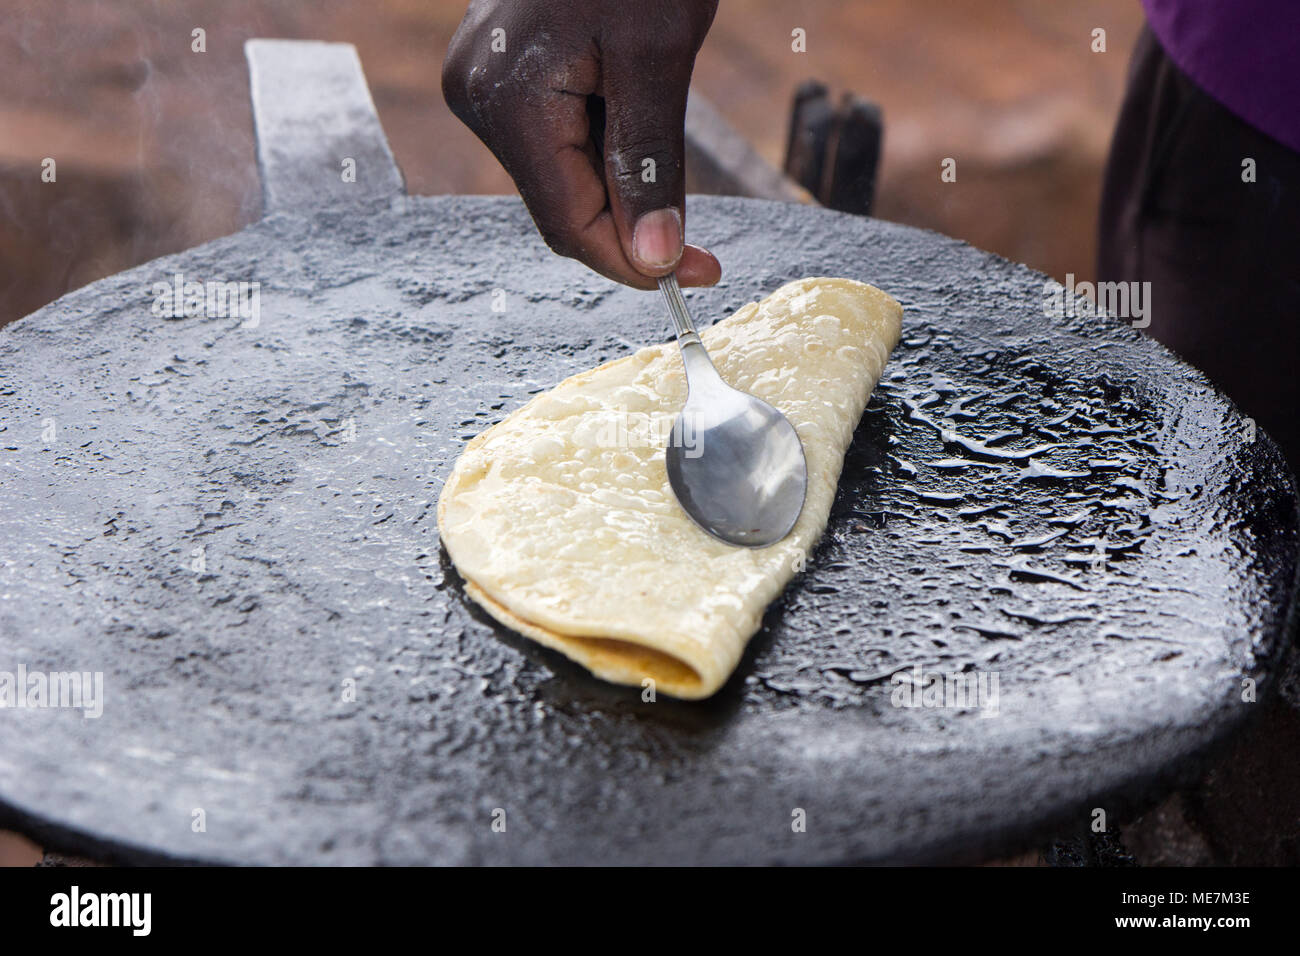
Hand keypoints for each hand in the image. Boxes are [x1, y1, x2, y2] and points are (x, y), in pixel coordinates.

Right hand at [442, 0, 721, 288]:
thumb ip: (650, 165)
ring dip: (621, 186)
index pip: (569, 221)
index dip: (634, 261)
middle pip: (561, 206)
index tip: (697, 276)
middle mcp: (477, 99)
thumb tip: (655, 258)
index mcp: (507, 99)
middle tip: (701, 250)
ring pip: (561, 179)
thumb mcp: (659, 56)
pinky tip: (633, 112)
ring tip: (662, 119)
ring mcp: (483, 86)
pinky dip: (606, 152)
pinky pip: (557, 144)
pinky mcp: (501, 77)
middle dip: (633, 228)